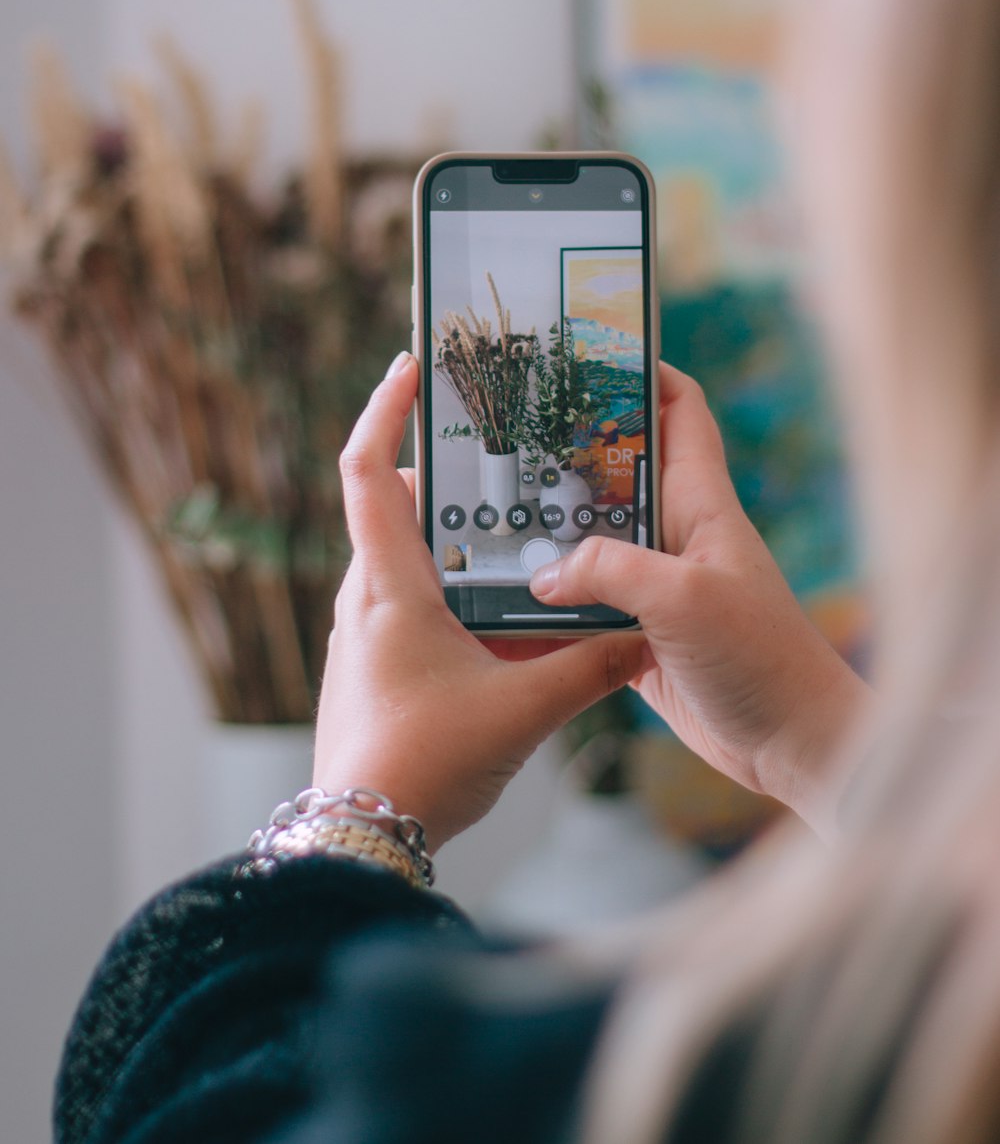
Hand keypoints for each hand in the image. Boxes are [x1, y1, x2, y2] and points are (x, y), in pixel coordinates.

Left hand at [313, 351, 652, 853]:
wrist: (361, 839)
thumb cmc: (425, 767)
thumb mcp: (523, 711)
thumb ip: (590, 666)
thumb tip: (643, 633)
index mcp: (389, 588)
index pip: (367, 472)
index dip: (385, 410)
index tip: (412, 367)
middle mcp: (366, 599)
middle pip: (396, 508)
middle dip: (449, 477)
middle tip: (504, 455)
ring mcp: (365, 634)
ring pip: (408, 558)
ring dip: (456, 537)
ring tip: (519, 527)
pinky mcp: (377, 665)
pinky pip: (413, 602)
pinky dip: (454, 587)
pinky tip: (507, 610)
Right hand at [528, 364, 871, 835]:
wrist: (795, 744)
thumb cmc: (762, 658)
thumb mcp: (684, 599)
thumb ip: (611, 570)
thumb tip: (545, 575)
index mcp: (701, 504)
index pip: (680, 413)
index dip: (642, 374)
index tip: (588, 354)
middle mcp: (677, 536)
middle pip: (618, 472)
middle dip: (568, 451)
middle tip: (508, 434)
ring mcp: (658, 586)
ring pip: (593, 541)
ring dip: (550, 532)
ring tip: (490, 514)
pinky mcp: (641, 636)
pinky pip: (586, 605)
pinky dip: (551, 602)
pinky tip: (508, 600)